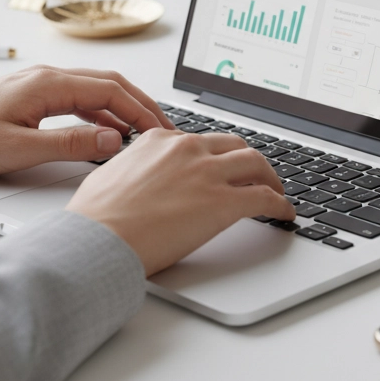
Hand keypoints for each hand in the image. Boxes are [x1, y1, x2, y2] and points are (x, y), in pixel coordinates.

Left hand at [0, 65, 174, 173]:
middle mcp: (48, 77)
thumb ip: (70, 144)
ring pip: (96, 89)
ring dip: (123, 108)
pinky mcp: (33, 95)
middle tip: (165, 129)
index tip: (161, 132)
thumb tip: (112, 140)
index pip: (111, 91)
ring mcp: (41, 84)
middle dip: (141, 105)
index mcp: (49, 84)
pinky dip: (101, 112)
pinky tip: (108, 131)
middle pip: (110, 84)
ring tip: (144, 131)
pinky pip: (79, 98)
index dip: (141, 111)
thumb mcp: (19, 149)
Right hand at [67, 128, 294, 275]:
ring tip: (275, 192)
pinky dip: (280, 205)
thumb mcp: (112, 174)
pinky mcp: (224, 202)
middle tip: (257, 175)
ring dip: (270, 178)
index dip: (216, 157)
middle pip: (234, 146)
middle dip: (249, 161)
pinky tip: (284, 214)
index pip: (200, 142)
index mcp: (160, 140)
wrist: (97, 240)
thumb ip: (136, 168)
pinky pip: (264, 198)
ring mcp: (207, 173)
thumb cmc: (96, 219)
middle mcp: (187, 149)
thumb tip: (140, 179)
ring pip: (256, 164)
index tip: (222, 167)